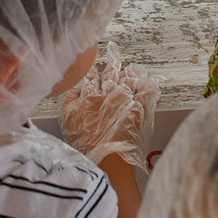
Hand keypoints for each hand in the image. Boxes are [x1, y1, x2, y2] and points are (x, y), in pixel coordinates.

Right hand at [60, 45, 160, 168]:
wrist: (106, 156)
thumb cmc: (87, 146)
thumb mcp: (68, 122)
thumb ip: (68, 104)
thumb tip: (69, 91)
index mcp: (88, 99)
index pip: (89, 81)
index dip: (91, 74)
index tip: (92, 69)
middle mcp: (106, 96)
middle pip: (108, 78)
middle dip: (111, 69)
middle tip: (113, 61)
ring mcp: (123, 100)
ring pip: (126, 81)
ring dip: (128, 74)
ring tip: (130, 69)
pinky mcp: (139, 108)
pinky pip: (145, 92)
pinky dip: (147, 85)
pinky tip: (149, 80)